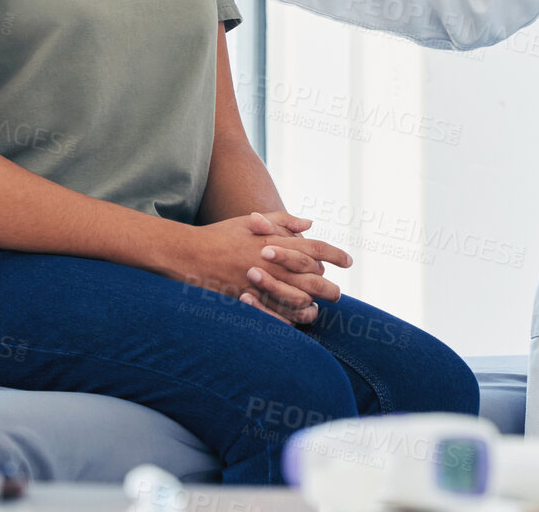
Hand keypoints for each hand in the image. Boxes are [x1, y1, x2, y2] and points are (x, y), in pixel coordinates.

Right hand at [174, 212, 352, 324]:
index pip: (315, 249)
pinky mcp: (249, 300)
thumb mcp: (251, 222)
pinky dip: (291, 317)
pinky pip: (278, 314)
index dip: (336, 254)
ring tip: (320, 306)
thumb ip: (283, 222)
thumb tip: (309, 224)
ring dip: (314, 303)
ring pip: (300, 299)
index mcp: (275, 242)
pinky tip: (297, 316)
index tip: (349, 260)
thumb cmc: (221, 235)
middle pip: (314, 278)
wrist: (189, 254)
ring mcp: (261, 284)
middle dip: (330, 286)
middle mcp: (272, 264)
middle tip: (337, 291)